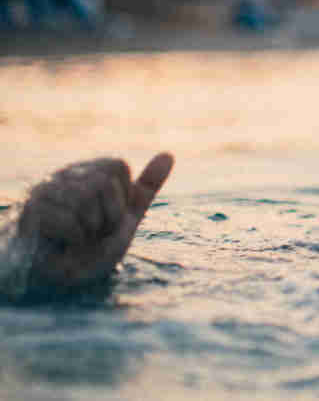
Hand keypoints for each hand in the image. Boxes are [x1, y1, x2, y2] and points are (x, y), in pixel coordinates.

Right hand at [17, 153, 172, 287]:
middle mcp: (62, 177)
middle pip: (103, 181)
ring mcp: (43, 193)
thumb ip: (145, 188)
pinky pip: (70, 220)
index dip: (122, 197)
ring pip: (85, 197)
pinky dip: (75, 240)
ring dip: (91, 228)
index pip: (117, 165)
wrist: (64, 282)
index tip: (109, 217)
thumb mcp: (126, 217)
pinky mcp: (31, 212)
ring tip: (79, 239)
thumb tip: (168, 155)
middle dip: (109, 215)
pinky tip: (64, 245)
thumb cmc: (93, 249)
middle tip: (94, 232)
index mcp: (85, 174)